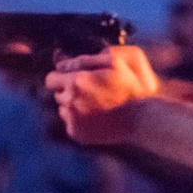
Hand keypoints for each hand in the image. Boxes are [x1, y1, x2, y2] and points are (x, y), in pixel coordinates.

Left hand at [44, 46, 159, 143]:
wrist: (142, 119)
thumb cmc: (131, 86)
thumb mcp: (114, 61)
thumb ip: (84, 59)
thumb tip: (60, 62)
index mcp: (76, 82)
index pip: (51, 78)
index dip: (62, 76)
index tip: (73, 77)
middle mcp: (69, 101)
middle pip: (57, 94)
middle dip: (68, 90)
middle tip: (90, 91)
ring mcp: (72, 120)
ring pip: (63, 108)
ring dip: (73, 105)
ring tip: (95, 104)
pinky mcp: (77, 134)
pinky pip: (70, 123)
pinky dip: (79, 120)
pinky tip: (96, 117)